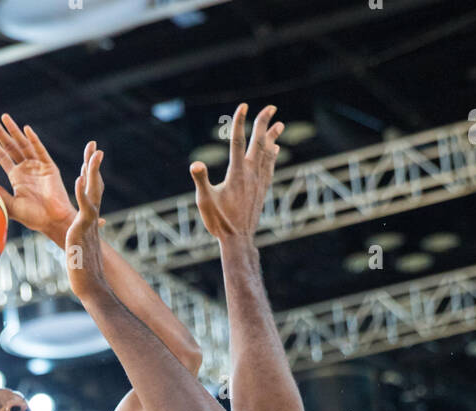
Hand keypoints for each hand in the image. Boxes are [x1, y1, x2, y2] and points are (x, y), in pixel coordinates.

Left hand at [0, 112, 74, 243]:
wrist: (53, 222)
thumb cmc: (34, 217)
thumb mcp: (12, 205)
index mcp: (17, 176)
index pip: (3, 156)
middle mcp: (27, 168)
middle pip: (11, 145)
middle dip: (0, 131)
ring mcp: (38, 166)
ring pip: (24, 144)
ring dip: (14, 130)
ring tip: (3, 117)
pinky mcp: (49, 167)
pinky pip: (40, 151)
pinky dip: (34, 140)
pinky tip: (26, 130)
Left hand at [66, 142, 105, 299]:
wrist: (91, 287)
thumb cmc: (82, 272)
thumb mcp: (78, 248)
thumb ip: (78, 239)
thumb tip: (74, 239)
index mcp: (88, 220)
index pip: (91, 192)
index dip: (90, 174)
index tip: (90, 158)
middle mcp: (92, 218)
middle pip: (95, 186)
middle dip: (93, 165)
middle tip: (95, 146)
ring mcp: (89, 223)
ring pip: (93, 192)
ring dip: (93, 171)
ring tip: (94, 153)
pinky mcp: (84, 231)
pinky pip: (84, 209)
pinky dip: (82, 193)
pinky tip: (79, 179)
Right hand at [190, 103, 283, 241]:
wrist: (238, 240)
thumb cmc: (219, 221)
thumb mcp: (205, 200)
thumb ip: (200, 180)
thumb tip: (195, 164)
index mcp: (236, 173)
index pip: (237, 141)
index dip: (240, 122)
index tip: (243, 106)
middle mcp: (250, 174)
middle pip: (259, 142)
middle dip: (264, 123)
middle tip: (271, 107)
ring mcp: (258, 182)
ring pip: (268, 154)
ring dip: (273, 137)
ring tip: (279, 124)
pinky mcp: (262, 190)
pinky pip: (270, 167)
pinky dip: (273, 155)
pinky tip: (275, 150)